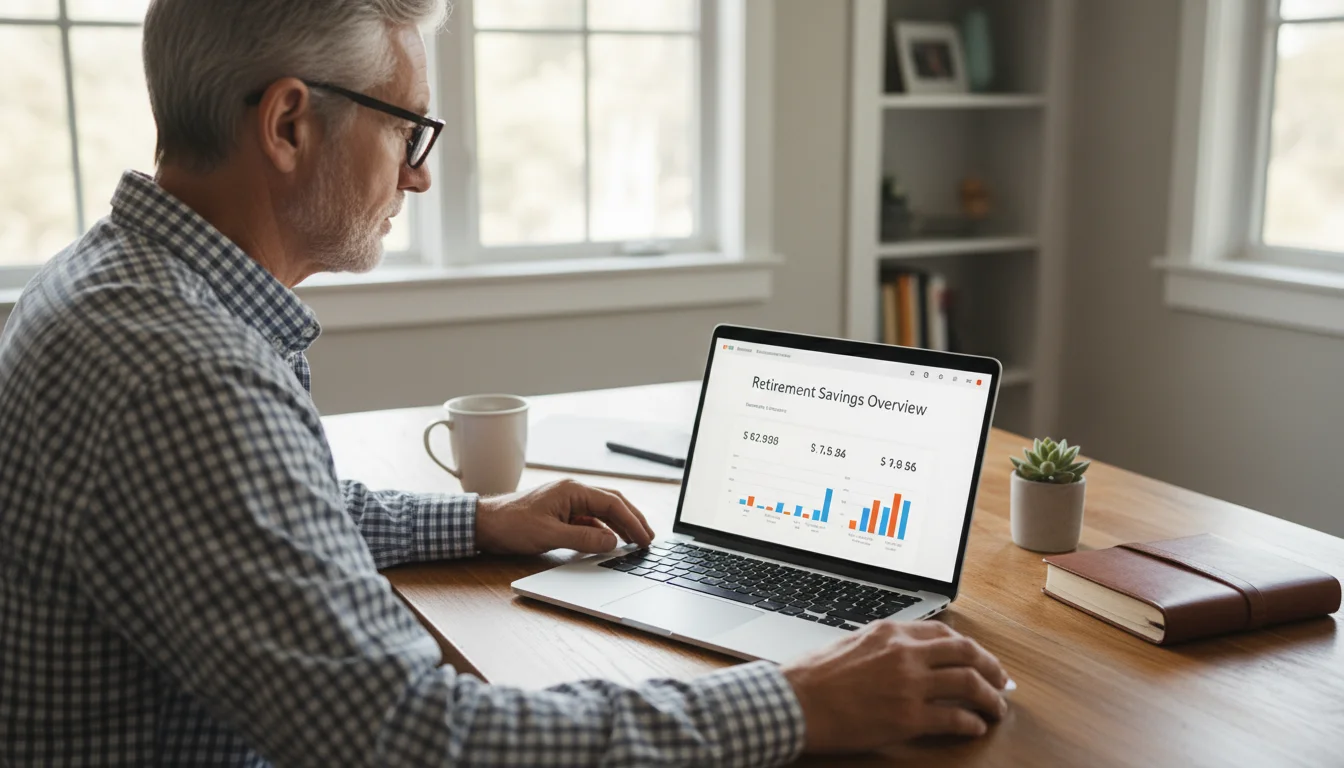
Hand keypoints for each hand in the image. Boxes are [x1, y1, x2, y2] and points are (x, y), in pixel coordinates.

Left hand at [475, 478, 654, 554]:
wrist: (485, 524)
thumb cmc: (512, 525)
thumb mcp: (550, 535)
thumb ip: (583, 539)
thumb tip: (612, 542)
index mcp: (573, 490)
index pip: (613, 504)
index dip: (632, 522)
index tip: (646, 538)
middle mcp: (573, 492)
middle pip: (612, 503)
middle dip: (632, 520)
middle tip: (648, 538)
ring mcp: (567, 502)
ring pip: (602, 512)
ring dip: (619, 526)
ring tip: (635, 541)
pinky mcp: (561, 513)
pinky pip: (589, 521)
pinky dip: (602, 531)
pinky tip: (608, 544)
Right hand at [783, 620, 1008, 752]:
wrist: (794, 702)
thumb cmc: (813, 676)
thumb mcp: (852, 643)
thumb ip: (883, 645)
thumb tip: (907, 654)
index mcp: (891, 632)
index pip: (945, 634)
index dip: (970, 649)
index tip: (979, 660)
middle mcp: (905, 653)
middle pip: (967, 654)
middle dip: (991, 668)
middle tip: (1000, 682)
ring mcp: (909, 685)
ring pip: (969, 684)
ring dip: (991, 698)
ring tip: (996, 708)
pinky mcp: (908, 717)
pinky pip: (954, 718)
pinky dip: (972, 723)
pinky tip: (975, 727)